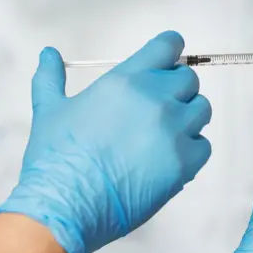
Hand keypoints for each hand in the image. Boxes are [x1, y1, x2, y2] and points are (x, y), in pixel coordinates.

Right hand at [0, 31, 211, 252]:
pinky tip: (169, 158)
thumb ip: (51, 78)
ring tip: (165, 134)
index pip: (168, 46)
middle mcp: (156, 100)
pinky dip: (192, 149)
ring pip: (201, 109)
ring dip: (188, 117)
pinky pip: (204, 145)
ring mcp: (174, 131)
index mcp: (126, 81)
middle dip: (176, 89)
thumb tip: (49, 56)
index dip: (171, 51)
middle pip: (188, 79)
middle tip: (159, 108)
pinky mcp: (185, 162)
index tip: (170, 59)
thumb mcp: (50, 111)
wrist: (67, 205)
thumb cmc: (59, 161)